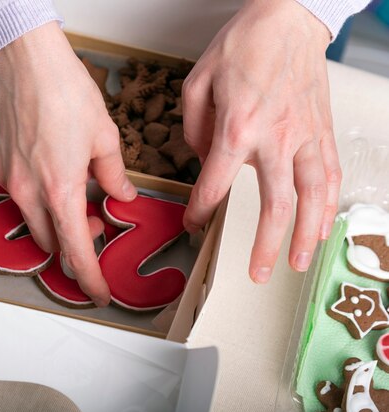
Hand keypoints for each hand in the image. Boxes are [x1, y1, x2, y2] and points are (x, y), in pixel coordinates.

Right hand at [0, 22, 136, 305]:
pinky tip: (56, 177)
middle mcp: (29, 191)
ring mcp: (10, 179)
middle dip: (74, 247)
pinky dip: (40, 201)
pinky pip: (21, 197)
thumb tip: (120, 195)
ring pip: (33, 223)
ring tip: (78, 200)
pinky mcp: (0, 165)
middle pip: (50, 243)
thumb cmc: (64, 91)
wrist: (26, 60)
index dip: (89, 278)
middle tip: (98, 228)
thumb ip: (113, 175)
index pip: (76, 250)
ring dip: (56, 225)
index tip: (99, 294)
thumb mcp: (104, 136)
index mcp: (61, 189)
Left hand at [182, 0, 341, 282]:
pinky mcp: (322, 130)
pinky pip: (331, 175)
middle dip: (264, 246)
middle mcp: (275, 138)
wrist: (288, 18)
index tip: (194, 225)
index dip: (202, 210)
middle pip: (274, 205)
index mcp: (238, 128)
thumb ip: (195, 130)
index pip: (216, 184)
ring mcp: (305, 136)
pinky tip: (323, 225)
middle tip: (257, 273)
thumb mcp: (198, 83)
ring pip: (311, 197)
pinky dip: (328, 205)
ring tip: (298, 263)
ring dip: (305, 236)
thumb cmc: (244, 45)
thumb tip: (203, 160)